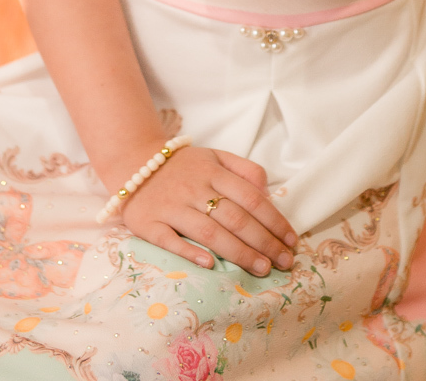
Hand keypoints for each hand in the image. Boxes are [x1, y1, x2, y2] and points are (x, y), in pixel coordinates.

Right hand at [120, 145, 297, 274]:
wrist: (133, 163)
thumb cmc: (182, 166)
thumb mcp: (216, 156)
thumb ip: (245, 171)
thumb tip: (269, 195)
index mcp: (214, 172)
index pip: (251, 198)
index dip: (274, 220)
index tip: (291, 240)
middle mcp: (195, 189)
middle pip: (235, 218)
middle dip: (263, 242)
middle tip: (284, 262)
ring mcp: (172, 207)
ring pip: (209, 232)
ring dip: (238, 252)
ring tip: (261, 268)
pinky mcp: (149, 224)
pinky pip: (170, 240)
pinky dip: (190, 252)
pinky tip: (210, 266)